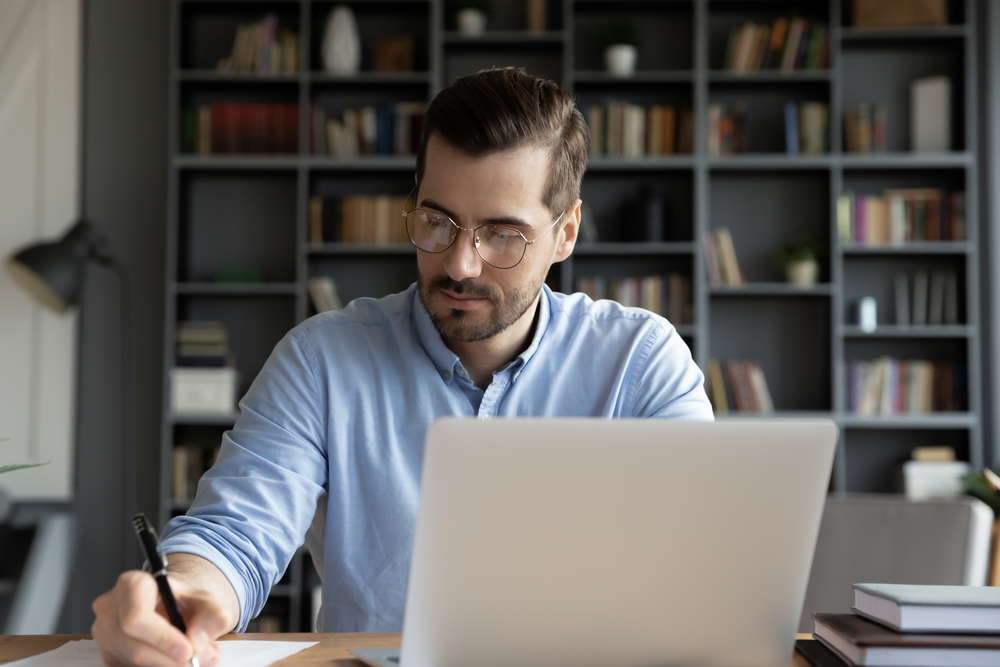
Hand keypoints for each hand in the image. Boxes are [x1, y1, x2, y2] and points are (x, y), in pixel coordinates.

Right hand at [92, 570, 230, 666]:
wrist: (175, 607)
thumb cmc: (184, 601)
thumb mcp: (207, 601)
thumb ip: (212, 617)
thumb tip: (198, 640)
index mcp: (132, 584)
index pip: (137, 616)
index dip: (163, 638)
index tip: (188, 650)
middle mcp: (110, 607)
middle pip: (134, 645)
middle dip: (170, 659)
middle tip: (199, 661)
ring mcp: (104, 633)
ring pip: (132, 661)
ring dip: (167, 665)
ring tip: (197, 660)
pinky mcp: (108, 654)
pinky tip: (176, 661)